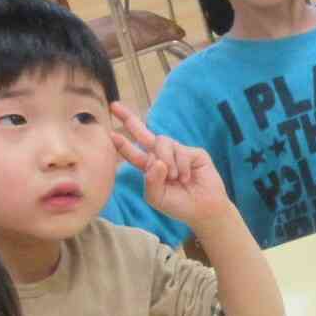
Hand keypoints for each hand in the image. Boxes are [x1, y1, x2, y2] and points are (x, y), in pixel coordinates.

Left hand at [111, 103, 231, 227]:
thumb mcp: (157, 197)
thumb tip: (156, 160)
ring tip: (174, 178)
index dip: (123, 144)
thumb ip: (150, 181)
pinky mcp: (194, 152)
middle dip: (129, 119)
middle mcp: (163, 157)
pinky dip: (181, 166)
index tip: (112, 134)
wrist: (203, 209)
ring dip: (166, 160)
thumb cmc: (178, 206)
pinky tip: (186, 177)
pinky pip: (181, 150)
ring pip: (162, 142)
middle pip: (144, 134)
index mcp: (151, 168)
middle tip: (114, 106)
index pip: (134, 153)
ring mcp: (178, 153)